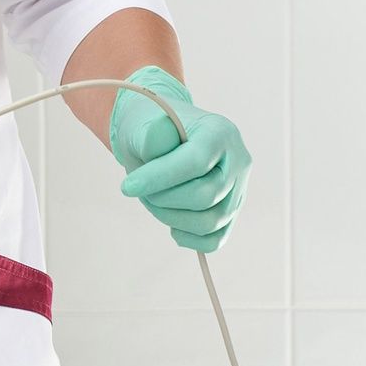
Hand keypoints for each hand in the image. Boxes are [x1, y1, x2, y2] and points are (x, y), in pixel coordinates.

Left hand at [107, 66, 250, 252]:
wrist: (160, 141)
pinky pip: (214, 239)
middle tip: (140, 189)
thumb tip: (158, 138)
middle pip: (205, 196)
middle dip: (163, 198)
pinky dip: (188, 237)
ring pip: (210, 222)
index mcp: (219, 132)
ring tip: (153, 200)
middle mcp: (238, 161)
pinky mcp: (231, 212)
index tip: (127, 187)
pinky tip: (171, 223)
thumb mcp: (143, 126)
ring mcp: (238, 189)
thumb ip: (150, 133)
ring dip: (171, 218)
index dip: (159, 178)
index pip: (196, 162)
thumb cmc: (151, 133)